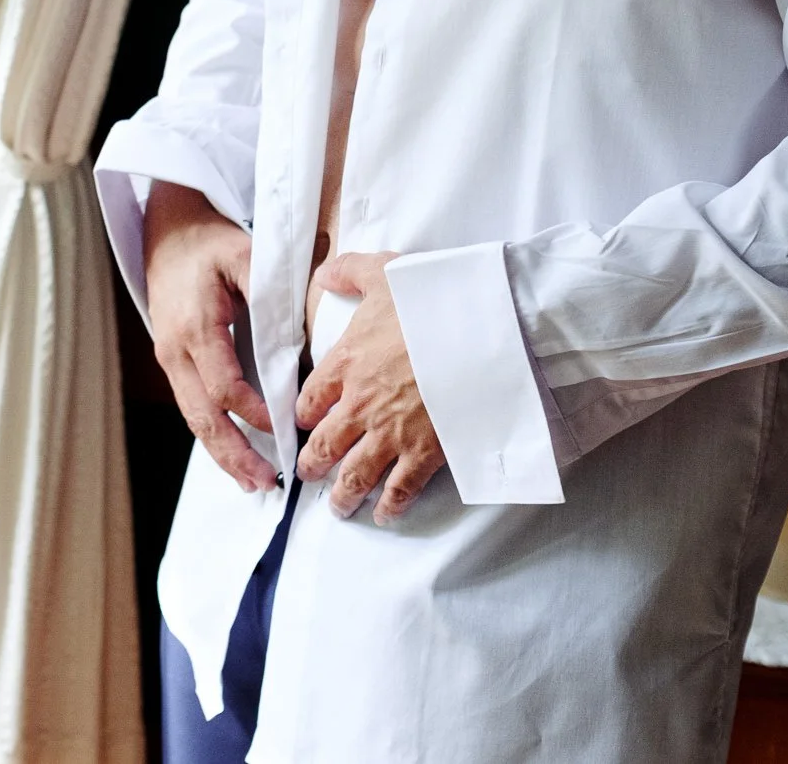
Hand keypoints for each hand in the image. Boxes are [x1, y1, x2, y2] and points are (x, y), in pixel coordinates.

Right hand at [143, 182, 278, 492]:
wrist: (167, 231)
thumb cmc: (210, 243)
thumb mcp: (246, 256)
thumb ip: (271, 297)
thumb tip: (297, 343)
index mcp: (195, 327)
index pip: (225, 386)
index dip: (255, 413)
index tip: (287, 428)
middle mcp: (175, 351)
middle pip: (203, 416)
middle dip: (234, 454)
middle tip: (266, 482)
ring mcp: (169, 358)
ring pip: (194, 418)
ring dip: (222, 453)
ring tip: (253, 481)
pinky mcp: (172, 361)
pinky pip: (192, 406)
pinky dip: (213, 434)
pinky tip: (234, 454)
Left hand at [295, 252, 445, 522]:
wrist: (484, 332)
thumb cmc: (434, 301)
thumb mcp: (384, 272)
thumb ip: (348, 271)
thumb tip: (323, 274)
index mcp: (346, 363)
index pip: (310, 400)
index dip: (303, 416)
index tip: (303, 424)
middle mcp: (361, 405)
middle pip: (324, 445)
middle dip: (312, 464)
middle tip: (308, 474)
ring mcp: (392, 433)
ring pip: (355, 475)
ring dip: (342, 494)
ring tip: (338, 507)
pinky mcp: (426, 453)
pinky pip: (401, 489)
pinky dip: (390, 506)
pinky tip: (384, 515)